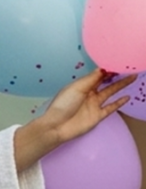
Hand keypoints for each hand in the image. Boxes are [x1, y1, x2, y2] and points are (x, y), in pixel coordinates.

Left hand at [14, 68, 135, 170]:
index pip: (97, 75)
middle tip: (127, 67)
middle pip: (105, 82)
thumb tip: (103, 68)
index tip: (118, 62)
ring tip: (132, 77)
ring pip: (110, 92)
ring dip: (121, 85)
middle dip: (116, 75)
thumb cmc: (62, 105)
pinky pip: (111, 108)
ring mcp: (94, 105)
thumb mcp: (76, 88)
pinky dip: (119, 103)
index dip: (107, 68)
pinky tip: (126, 97)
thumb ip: (91, 79)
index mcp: (81, 86)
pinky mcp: (98, 116)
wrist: (57, 126)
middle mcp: (88, 94)